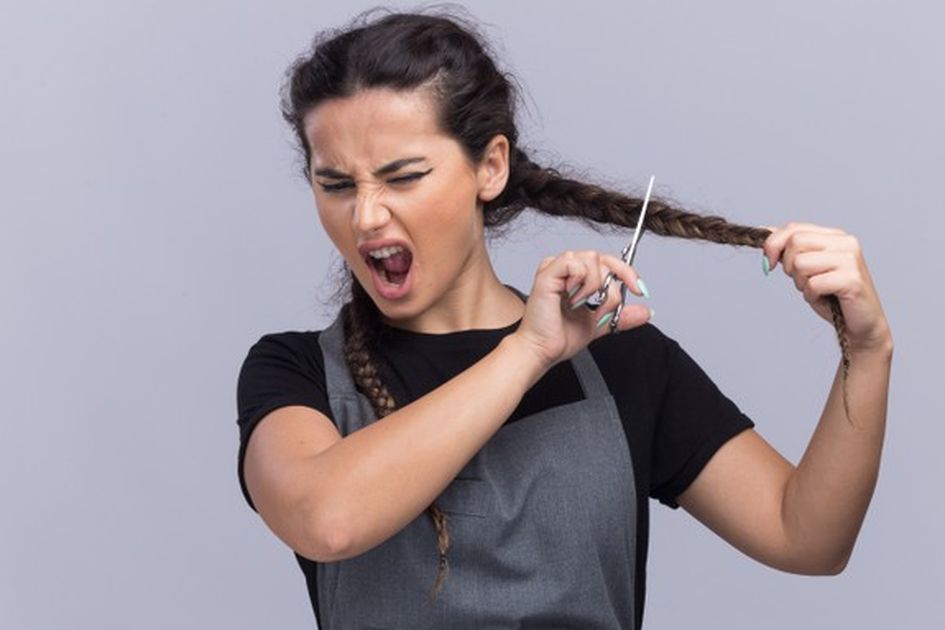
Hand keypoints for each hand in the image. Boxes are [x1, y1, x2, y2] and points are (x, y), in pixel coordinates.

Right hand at [512, 250, 651, 367]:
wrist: (543, 350)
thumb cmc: (559, 337)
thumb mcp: (599, 324)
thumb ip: (621, 315)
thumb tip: (646, 312)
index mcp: (576, 276)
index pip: (608, 261)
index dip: (627, 272)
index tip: (640, 290)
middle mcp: (566, 268)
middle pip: (603, 257)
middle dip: (614, 282)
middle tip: (609, 305)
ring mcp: (555, 268)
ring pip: (592, 259)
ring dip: (595, 287)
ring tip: (582, 306)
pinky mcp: (547, 273)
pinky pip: (574, 262)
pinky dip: (581, 282)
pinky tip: (572, 299)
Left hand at [761, 222, 891, 354]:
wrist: (858, 324)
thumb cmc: (832, 296)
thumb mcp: (806, 268)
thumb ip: (789, 248)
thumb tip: (762, 231)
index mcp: (835, 236)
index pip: (794, 228)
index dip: (773, 244)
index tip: (769, 263)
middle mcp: (845, 242)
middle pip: (795, 243)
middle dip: (789, 266)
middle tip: (803, 281)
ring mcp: (850, 259)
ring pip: (800, 263)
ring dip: (801, 283)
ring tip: (817, 290)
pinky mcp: (852, 279)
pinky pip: (813, 284)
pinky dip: (811, 295)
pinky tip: (825, 298)